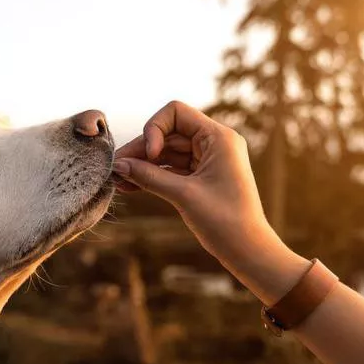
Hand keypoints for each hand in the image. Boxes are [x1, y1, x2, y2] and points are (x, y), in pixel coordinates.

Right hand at [113, 101, 308, 303]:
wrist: (247, 250)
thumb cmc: (224, 221)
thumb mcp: (183, 195)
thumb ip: (149, 176)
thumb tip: (118, 165)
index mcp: (219, 137)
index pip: (176, 112)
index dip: (155, 128)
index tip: (149, 155)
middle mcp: (214, 143)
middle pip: (168, 134)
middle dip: (142, 150)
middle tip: (115, 168)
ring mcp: (208, 160)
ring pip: (167, 153)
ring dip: (143, 164)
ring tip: (118, 180)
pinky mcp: (202, 178)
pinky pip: (172, 169)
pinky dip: (153, 175)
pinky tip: (130, 185)